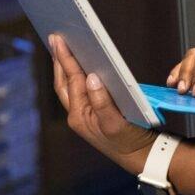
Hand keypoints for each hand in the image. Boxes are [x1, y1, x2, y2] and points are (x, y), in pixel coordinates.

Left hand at [50, 34, 155, 173]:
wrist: (140, 156)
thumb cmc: (129, 141)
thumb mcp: (116, 123)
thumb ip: (102, 101)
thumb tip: (91, 77)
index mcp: (80, 116)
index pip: (71, 80)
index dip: (66, 58)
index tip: (59, 39)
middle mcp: (77, 115)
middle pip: (62, 82)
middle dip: (58, 59)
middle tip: (55, 37)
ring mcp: (82, 115)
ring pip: (67, 87)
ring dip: (63, 67)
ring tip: (61, 47)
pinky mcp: (90, 114)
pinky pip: (77, 91)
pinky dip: (74, 76)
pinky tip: (77, 66)